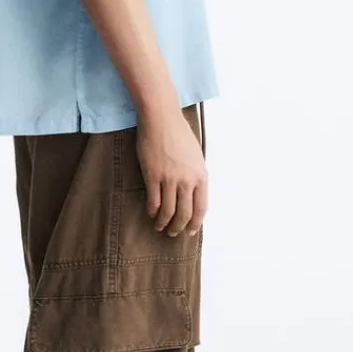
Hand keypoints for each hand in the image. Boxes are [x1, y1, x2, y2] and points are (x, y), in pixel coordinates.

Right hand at [135, 108, 208, 237]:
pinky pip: (153, 201)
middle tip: (173, 232)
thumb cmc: (179, 134)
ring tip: (160, 227)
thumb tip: (191, 194)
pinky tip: (151, 213)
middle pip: (184, 214)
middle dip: (179, 227)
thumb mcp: (196, 156)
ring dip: (164, 223)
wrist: (162, 119)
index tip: (190, 230)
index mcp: (201, 175)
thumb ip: (195, 175)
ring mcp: (169, 178)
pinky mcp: (152, 175)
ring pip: (168, 211)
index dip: (195, 223)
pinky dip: (153, 211)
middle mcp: (187, 180)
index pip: (201, 208)